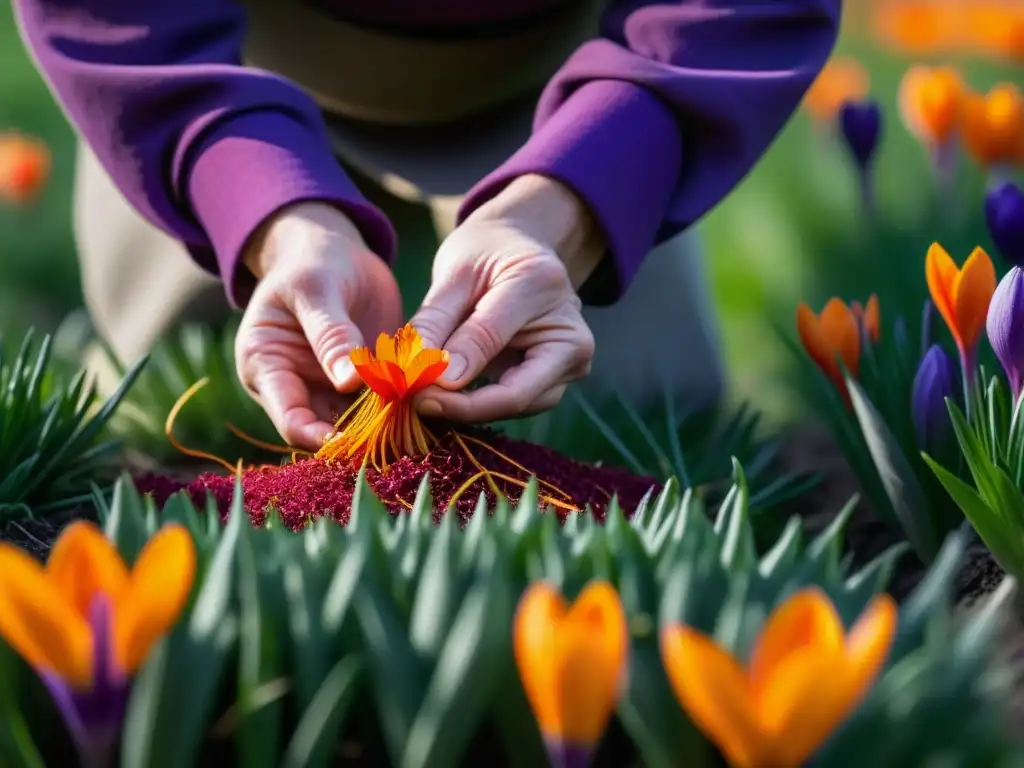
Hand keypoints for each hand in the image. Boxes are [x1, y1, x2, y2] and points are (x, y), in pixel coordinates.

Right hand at [235, 202, 402, 448]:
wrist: (333, 251)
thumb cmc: (312, 263)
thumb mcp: (317, 289)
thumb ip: (331, 335)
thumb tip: (348, 382)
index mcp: (265, 367)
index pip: (290, 419)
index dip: (319, 436)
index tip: (354, 439)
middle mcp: (295, 387)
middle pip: (324, 430)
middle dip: (359, 436)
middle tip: (399, 433)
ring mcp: (329, 388)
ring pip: (357, 424)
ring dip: (385, 425)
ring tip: (417, 420)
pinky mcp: (361, 383)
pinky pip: (382, 405)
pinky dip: (402, 406)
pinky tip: (426, 403)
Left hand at [410, 174, 604, 422]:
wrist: (519, 250)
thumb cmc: (485, 254)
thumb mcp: (455, 273)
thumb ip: (439, 322)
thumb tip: (432, 377)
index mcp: (543, 286)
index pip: (492, 339)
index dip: (450, 368)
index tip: (411, 382)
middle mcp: (572, 335)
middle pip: (518, 395)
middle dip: (463, 407)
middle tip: (416, 401)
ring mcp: (570, 365)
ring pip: (517, 407)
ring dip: (466, 409)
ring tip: (425, 397)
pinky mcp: (556, 384)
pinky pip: (514, 404)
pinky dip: (476, 405)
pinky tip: (444, 399)